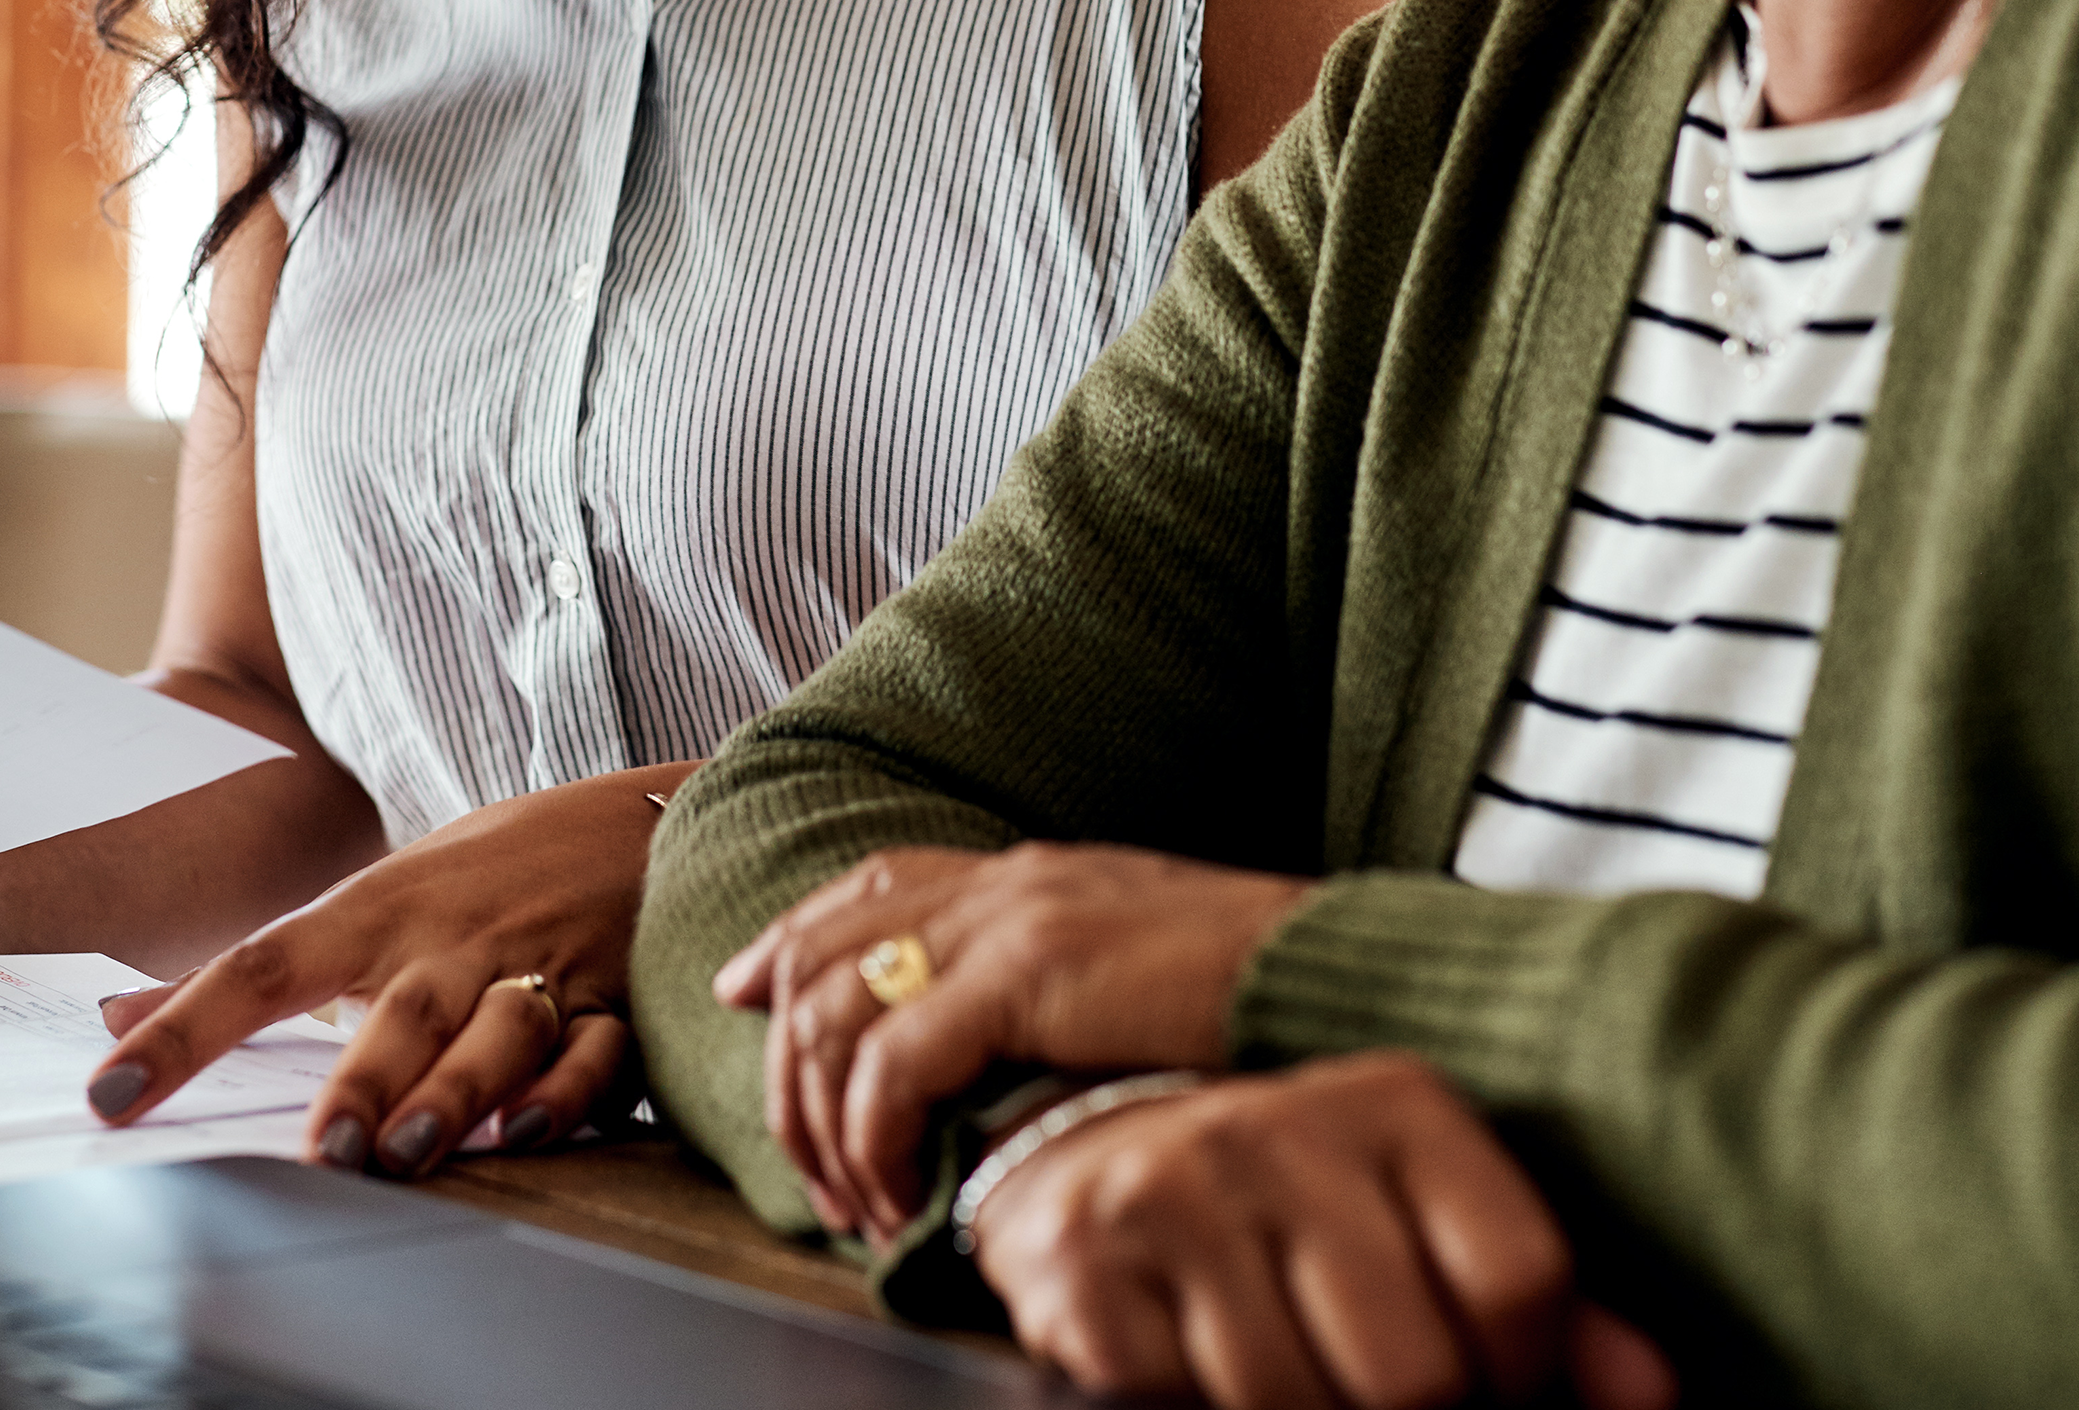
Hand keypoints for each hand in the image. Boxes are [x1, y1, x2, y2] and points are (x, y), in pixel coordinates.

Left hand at [83, 763, 690, 1175]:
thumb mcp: (378, 893)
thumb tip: (114, 1015)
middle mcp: (455, 940)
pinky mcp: (614, 1002)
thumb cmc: (487, 872)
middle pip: (402, 1008)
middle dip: (362, 1077)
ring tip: (406, 1150)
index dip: (185, 1028)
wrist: (641, 817)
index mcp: (381, 909)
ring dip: (454, 1090)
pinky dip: (567, 1090)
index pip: (264, 965)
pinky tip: (529, 1129)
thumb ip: (261, 968)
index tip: (111, 1091)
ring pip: (498, 1030)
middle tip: (323, 1148)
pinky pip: (594, 1050)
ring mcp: (540, 967)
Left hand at [713, 841, 1308, 1241]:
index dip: (792, 932)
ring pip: (838, 1008)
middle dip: (784, 1054)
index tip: (741, 987)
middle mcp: (1004, 880)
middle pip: (828, 947)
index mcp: (1030, 874)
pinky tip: (901, 1192)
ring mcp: (1011, 919)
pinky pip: (892, 1061)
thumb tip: (1007, 1048)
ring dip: (825, 1119)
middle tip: (800, 1156)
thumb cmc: (1255, 995)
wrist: (1336, 973)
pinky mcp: (1025, 975)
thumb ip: (1064, 985)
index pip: (874, 883)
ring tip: (857, 1204)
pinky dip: (876, 1137)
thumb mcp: (1138, 970)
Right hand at [969, 1055, 1675, 1409]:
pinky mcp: (1083, 1264)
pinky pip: (1173, 1404)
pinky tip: (1191, 1365)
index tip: (1483, 1376)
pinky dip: (1192, 1407)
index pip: (1518, 1282)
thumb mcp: (1421, 1222)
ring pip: (1293, 1407)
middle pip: (1416, 1375)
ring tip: (1283, 1371)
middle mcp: (1280, 1123)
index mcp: (1392, 1102)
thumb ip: (1536, 1304)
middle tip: (1364, 1384)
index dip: (1519, 1374)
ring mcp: (1173, 1190)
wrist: (1092, 1159)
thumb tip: (1648, 1392)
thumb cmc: (1295, 1212)